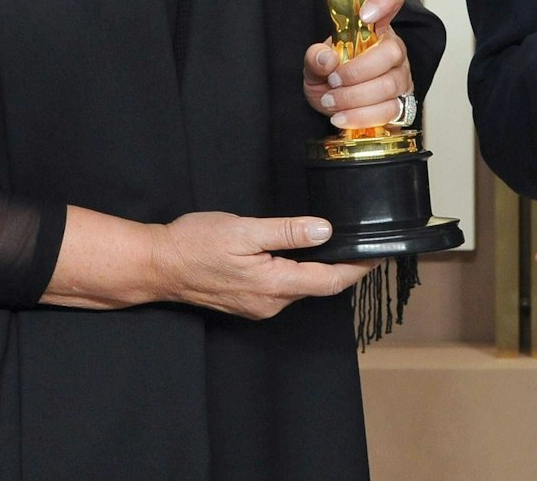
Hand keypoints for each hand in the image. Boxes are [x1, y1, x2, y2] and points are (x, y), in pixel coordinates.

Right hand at [150, 212, 375, 318]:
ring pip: (302, 288)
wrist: (158, 266)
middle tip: (364, 244)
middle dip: (344, 268)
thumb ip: (287, 232)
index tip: (379, 252)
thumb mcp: (244, 230)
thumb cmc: (195, 244)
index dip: (358, 267)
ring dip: (321, 270)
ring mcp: (259, 306)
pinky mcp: (248, 302)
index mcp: (275, 285)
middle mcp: (271, 303)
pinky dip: (300, 273)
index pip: (331, 280)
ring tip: (339, 246)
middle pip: (320, 286)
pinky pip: (284, 289)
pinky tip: (301, 255)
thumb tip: (325, 231)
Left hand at [302, 0, 414, 129]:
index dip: (385, 0)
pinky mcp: (401, 103)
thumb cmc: (328, 78)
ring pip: (390, 85)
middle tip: (332, 80)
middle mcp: (393, 48)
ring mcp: (401, 76)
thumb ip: (315, 57)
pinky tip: (341, 117)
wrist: (334, 108)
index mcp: (374, 27)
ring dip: (354, 97)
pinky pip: (388, 110)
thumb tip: (327, 59)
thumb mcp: (314, 64)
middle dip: (357, 71)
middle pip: (392, 52)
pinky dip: (361, 116)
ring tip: (330, 101)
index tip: (365, 14)